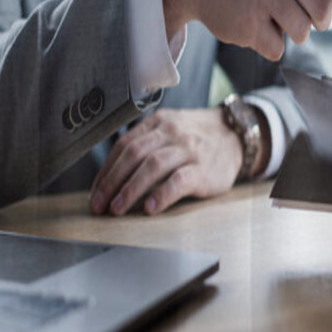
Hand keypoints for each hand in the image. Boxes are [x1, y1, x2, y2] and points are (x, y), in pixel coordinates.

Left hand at [89, 107, 261, 215]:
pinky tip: (150, 207)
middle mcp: (172, 132)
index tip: (96, 192)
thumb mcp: (170, 129)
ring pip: (153, 166)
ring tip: (117, 209)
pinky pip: (179, 180)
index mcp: (159, 123)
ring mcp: (188, 149)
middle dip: (112, 182)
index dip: (106, 170)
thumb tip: (110, 176)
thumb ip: (145, 143)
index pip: (124, 145)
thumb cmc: (197, 138)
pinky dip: (161, 195)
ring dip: (130, 189)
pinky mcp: (203, 169)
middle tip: (99, 205)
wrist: (236, 136)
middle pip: (134, 154)